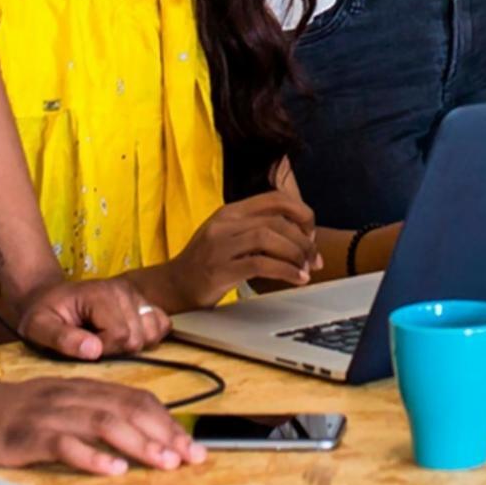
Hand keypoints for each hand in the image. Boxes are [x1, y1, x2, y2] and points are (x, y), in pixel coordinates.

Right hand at [0, 376, 206, 475]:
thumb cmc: (14, 415)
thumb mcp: (60, 407)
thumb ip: (93, 414)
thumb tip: (139, 435)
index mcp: (82, 389)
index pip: (135, 399)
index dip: (167, 421)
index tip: (192, 445)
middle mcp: (71, 396)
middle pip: (127, 409)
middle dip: (164, 433)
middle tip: (190, 457)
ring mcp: (49, 414)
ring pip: (103, 422)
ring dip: (139, 443)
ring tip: (164, 462)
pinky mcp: (27, 435)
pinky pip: (63, 443)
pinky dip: (91, 456)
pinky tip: (112, 469)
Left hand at [16, 276, 169, 358]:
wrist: (48, 296)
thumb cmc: (44, 313)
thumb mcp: (39, 327)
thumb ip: (62, 339)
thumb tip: (94, 351)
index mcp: (100, 294)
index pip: (120, 335)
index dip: (103, 350)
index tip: (84, 347)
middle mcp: (124, 290)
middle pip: (138, 337)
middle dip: (116, 350)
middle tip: (92, 343)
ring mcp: (137, 294)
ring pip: (153, 333)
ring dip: (133, 345)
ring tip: (107, 339)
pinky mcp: (144, 302)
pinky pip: (162, 324)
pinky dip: (148, 336)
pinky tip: (125, 337)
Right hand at [160, 192, 320, 309]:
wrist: (172, 286)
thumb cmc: (205, 264)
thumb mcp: (228, 236)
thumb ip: (256, 229)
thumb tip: (300, 235)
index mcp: (230, 212)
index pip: (275, 198)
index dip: (301, 213)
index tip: (311, 233)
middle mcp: (225, 223)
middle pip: (276, 220)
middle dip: (303, 240)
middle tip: (313, 259)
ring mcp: (219, 246)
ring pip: (269, 238)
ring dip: (295, 254)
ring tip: (306, 269)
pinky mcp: (219, 269)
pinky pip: (260, 264)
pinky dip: (285, 271)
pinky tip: (296, 278)